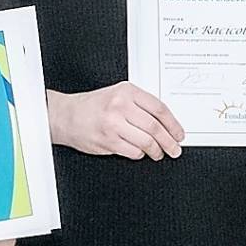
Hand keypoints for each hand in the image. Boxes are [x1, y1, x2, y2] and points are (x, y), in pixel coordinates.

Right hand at [50, 83, 183, 159]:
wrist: (66, 116)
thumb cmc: (92, 106)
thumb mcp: (118, 95)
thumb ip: (140, 104)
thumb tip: (165, 123)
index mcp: (126, 91)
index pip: (159, 108)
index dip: (173, 124)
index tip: (179, 133)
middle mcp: (120, 106)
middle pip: (155, 127)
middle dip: (169, 142)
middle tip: (174, 148)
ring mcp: (113, 124)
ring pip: (146, 142)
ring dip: (156, 151)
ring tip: (159, 153)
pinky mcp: (107, 141)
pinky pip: (133, 152)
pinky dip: (140, 154)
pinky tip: (140, 152)